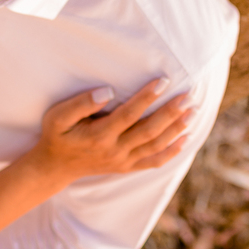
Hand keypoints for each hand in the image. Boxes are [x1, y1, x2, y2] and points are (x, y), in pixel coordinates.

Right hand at [30, 77, 191, 182]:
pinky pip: (154, 161)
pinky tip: (185, 139)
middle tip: (189, 96)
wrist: (55, 166)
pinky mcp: (126, 167)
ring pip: (155, 146)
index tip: (164, 81)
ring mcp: (122, 161)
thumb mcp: (58, 116)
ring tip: (193, 112)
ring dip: (176, 129)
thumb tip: (107, 91)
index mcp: (99, 135)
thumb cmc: (56, 135)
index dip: (147, 97)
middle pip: (149, 131)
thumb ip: (80, 103)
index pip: (129, 114)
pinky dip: (171, 151)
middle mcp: (114, 150)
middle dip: (171, 113)